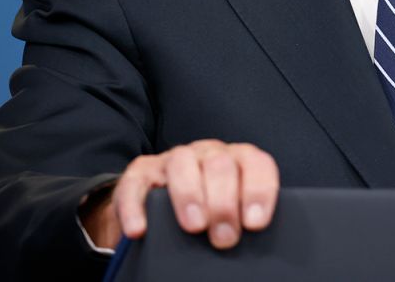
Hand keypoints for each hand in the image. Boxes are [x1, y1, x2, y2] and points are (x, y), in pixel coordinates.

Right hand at [80, 140, 279, 249]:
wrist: (158, 202)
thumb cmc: (207, 209)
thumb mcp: (231, 208)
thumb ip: (242, 215)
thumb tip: (252, 242)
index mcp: (237, 159)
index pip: (256, 164)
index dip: (258, 191)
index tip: (254, 223)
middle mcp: (208, 152)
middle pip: (220, 165)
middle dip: (224, 203)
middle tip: (225, 238)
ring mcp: (173, 160)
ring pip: (182, 164)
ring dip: (189, 195)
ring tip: (195, 227)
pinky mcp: (140, 173)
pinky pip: (135, 184)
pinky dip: (136, 208)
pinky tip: (140, 230)